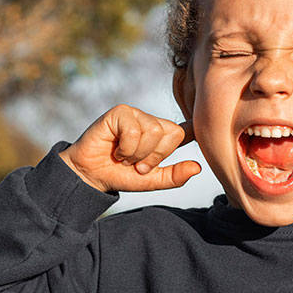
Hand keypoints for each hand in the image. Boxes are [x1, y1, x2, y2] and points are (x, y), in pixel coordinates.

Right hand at [58, 104, 200, 192]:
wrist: (91, 175)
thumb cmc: (120, 175)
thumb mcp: (151, 181)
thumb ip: (174, 176)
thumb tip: (197, 168)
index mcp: (162, 137)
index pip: (184, 130)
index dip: (194, 129)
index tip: (201, 130)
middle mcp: (152, 122)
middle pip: (172, 133)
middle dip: (155, 156)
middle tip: (138, 165)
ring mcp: (136, 115)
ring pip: (154, 131)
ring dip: (138, 153)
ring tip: (125, 158)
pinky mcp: (120, 112)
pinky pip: (134, 130)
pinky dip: (126, 148)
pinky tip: (116, 150)